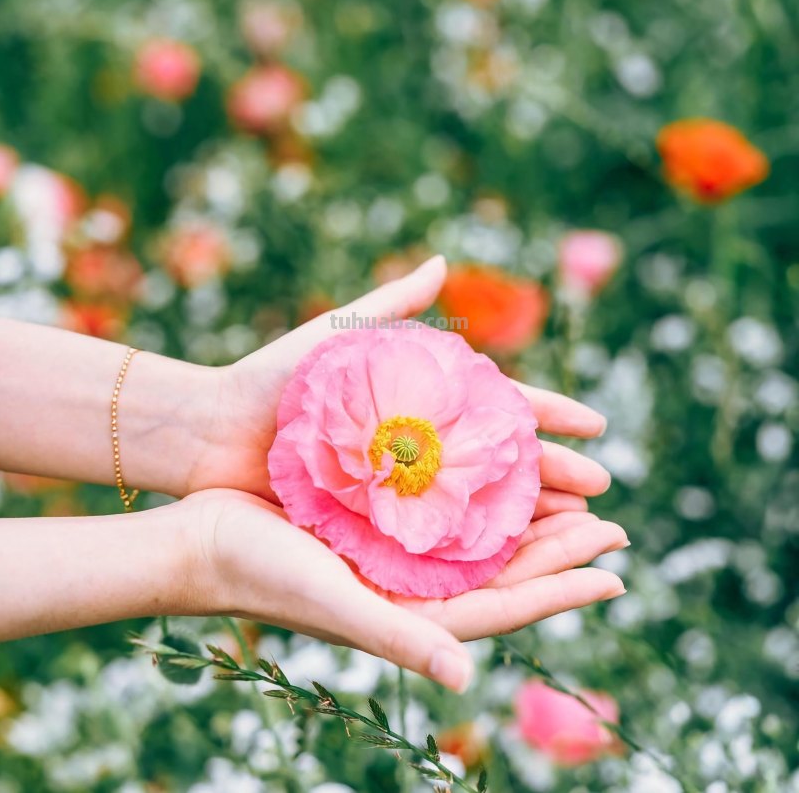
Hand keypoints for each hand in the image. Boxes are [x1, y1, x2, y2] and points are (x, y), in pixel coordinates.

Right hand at [182, 488, 626, 692]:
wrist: (199, 539)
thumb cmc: (260, 574)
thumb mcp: (332, 603)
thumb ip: (398, 637)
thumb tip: (469, 680)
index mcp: (408, 614)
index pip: (505, 607)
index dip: (563, 590)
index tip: (616, 571)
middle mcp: (408, 586)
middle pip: (502, 571)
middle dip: (559, 549)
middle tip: (612, 522)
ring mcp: (391, 555)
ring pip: (477, 538)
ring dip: (526, 519)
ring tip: (572, 496)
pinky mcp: (371, 522)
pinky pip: (440, 510)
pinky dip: (475, 495)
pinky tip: (493, 471)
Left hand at [191, 256, 611, 516]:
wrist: (211, 430)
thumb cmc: (274, 378)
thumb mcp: (337, 334)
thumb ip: (392, 303)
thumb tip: (445, 261)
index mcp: (421, 400)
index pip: (501, 407)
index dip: (550, 414)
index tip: (597, 423)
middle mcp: (419, 447)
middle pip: (502, 460)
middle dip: (555, 471)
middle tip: (605, 489)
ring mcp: (400, 487)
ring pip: (479, 501)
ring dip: (530, 512)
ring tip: (579, 526)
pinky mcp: (375, 522)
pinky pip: (436, 534)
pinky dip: (478, 544)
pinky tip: (516, 556)